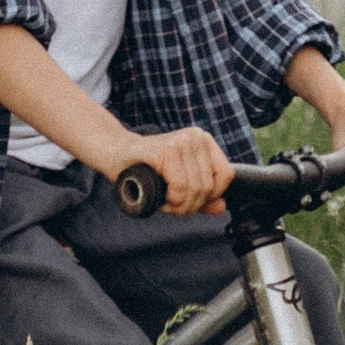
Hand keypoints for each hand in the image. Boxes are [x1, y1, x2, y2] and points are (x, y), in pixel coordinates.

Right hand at [112, 122, 233, 214]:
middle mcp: (197, 137)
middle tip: (171, 203)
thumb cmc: (149, 172)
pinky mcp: (168, 150)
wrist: (118, 158)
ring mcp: (183, 141)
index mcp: (204, 141)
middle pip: (209, 186)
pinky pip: (180, 187)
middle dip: (189, 205)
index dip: (210, 196)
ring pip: (196, 189)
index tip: (190, 200)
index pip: (226, 175)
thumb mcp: (181, 186)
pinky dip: (171, 200)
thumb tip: (222, 207)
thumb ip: (204, 197)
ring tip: (164, 199)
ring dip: (178, 205)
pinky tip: (160, 196)